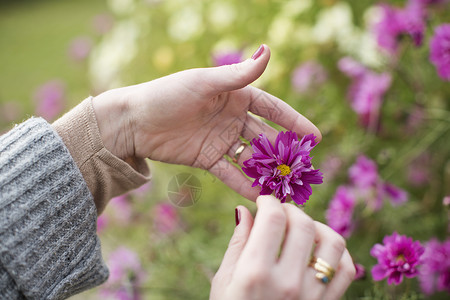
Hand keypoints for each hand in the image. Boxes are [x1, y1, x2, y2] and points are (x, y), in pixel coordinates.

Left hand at [92, 45, 320, 199]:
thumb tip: (268, 50)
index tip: (315, 136)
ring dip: (268, 170)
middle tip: (305, 168)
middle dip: (284, 151)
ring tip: (287, 187)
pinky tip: (261, 197)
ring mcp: (221, 140)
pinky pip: (230, 173)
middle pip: (265, 136)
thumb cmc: (168, 94)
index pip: (271, 109)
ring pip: (251, 157)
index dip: (293, 121)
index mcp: (234, 95)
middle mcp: (231, 118)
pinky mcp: (207, 159)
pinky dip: (244, 184)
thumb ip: (238, 74)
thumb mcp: (204, 83)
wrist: (134, 121)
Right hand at [210, 195, 355, 299]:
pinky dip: (339, 252)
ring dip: (318, 225)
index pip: (273, 218)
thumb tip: (245, 209)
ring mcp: (312, 295)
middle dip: (290, 209)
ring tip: (302, 228)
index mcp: (255, 273)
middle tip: (280, 211)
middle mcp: (288, 282)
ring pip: (332, 241)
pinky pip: (347, 269)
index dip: (269, 201)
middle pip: (303, 224)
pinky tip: (320, 249)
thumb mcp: (224, 281)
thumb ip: (238, 242)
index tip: (263, 201)